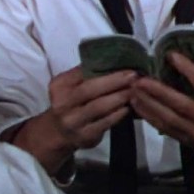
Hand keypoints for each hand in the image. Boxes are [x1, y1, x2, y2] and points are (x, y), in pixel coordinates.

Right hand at [6, 65, 135, 173]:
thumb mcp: (72, 85)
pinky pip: (104, 123)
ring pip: (98, 107)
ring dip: (119, 96)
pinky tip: (128, 107)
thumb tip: (117, 58)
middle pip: (89, 89)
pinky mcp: (84, 136)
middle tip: (134, 75)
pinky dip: (118, 114)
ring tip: (134, 89)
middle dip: (114, 81)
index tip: (125, 62)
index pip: (81, 72)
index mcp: (60, 86)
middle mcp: (62, 104)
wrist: (59, 133)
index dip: (104, 66)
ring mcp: (72, 122)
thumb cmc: (72, 102)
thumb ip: (87, 73)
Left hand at [131, 53, 193, 172]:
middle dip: (158, 91)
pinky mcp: (187, 141)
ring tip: (132, 90)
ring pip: (168, 118)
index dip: (187, 68)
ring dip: (148, 104)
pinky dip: (150, 118)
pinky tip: (137, 106)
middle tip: (139, 79)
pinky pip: (165, 129)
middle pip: (180, 104)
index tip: (170, 55)